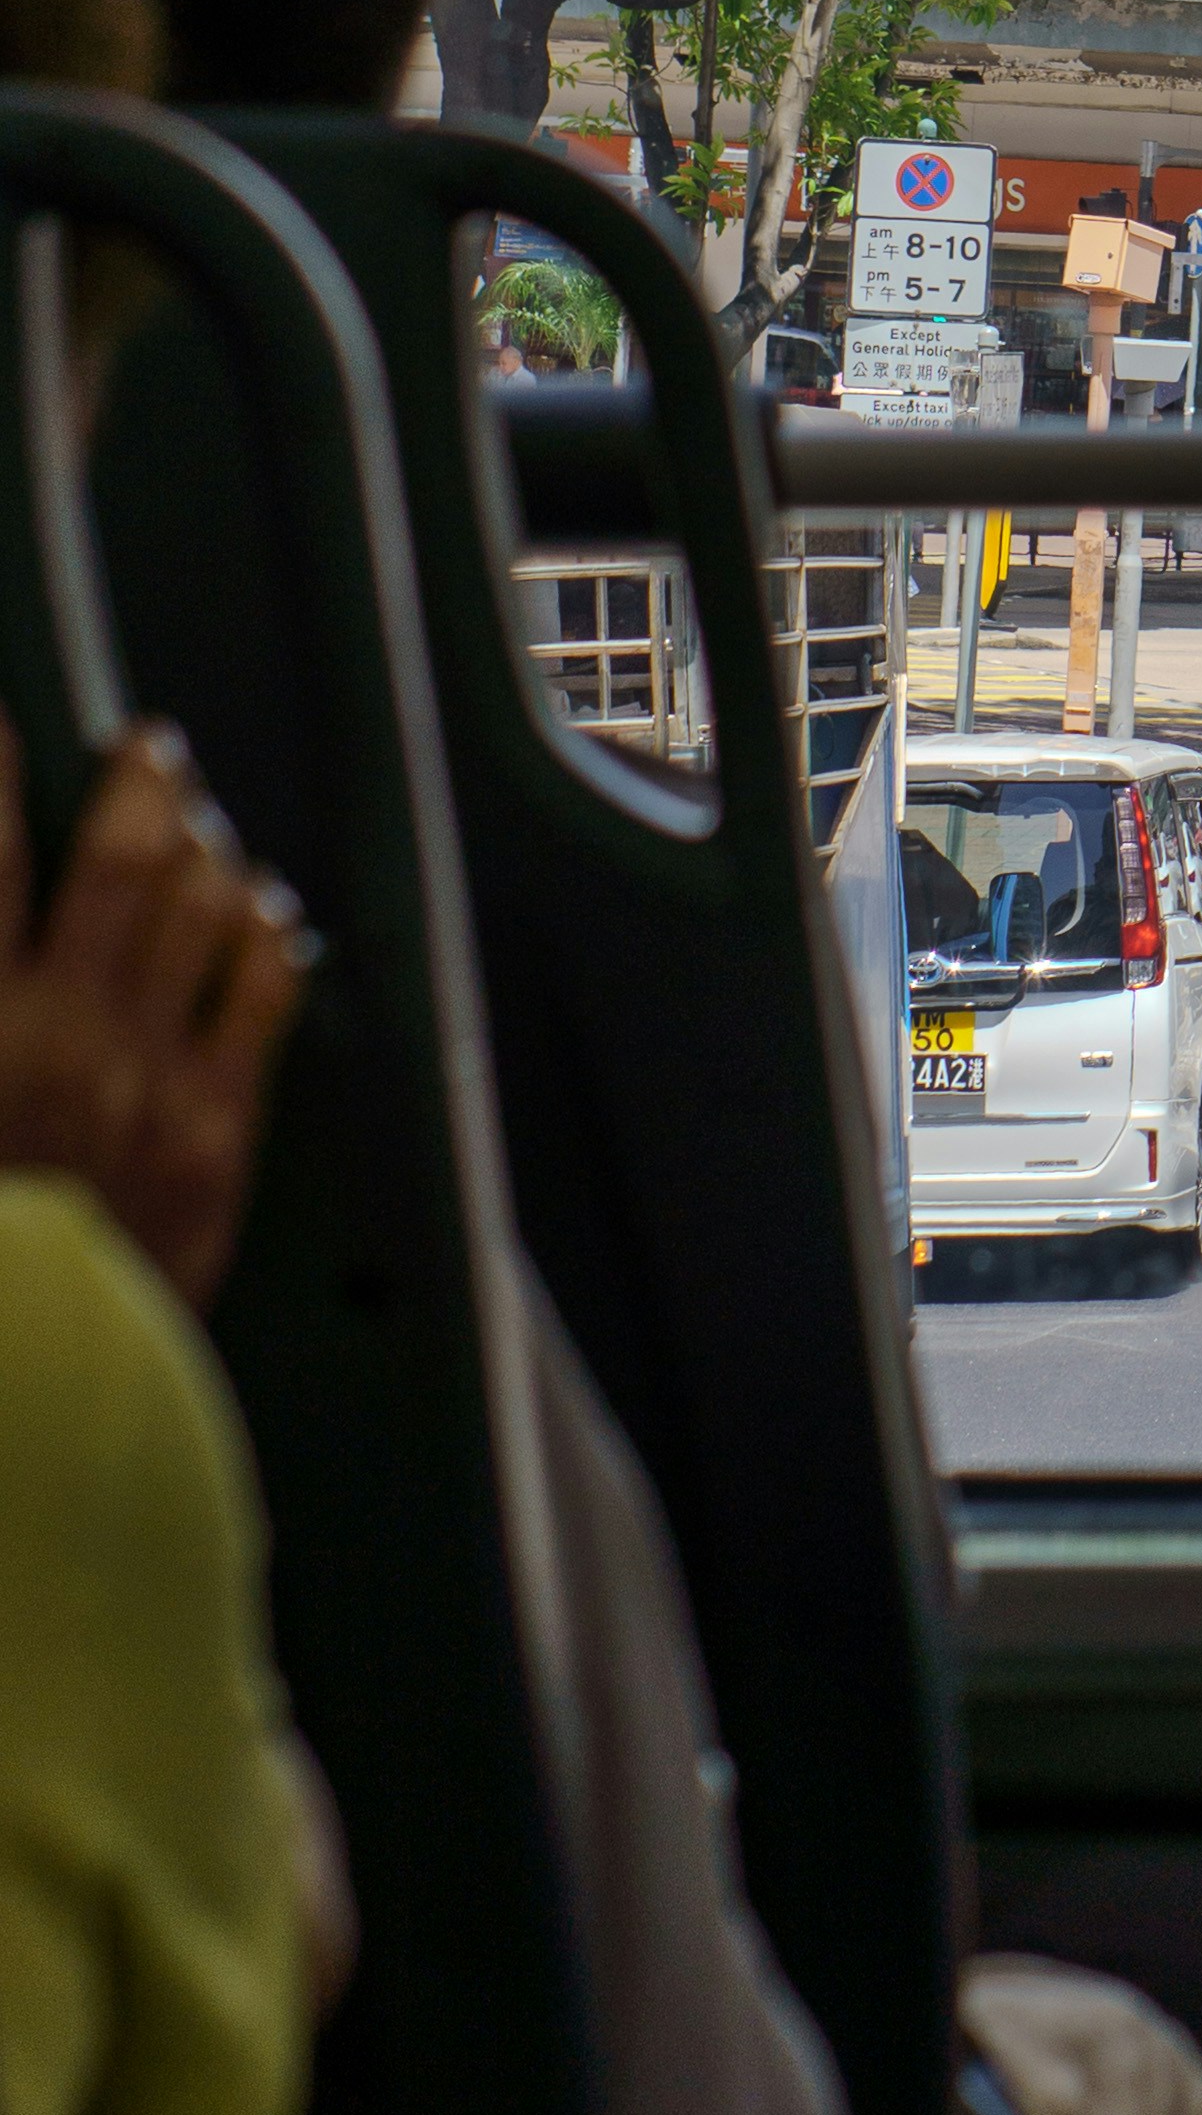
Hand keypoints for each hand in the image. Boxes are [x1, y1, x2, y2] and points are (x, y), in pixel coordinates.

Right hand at [0, 709, 305, 1312]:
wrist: (15, 1390)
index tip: (3, 724)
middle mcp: (63, 1028)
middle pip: (116, 856)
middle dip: (136, 783)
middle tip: (149, 745)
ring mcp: (148, 1075)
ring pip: (200, 910)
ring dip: (204, 848)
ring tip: (202, 815)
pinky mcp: (214, 1132)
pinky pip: (260, 997)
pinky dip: (262, 935)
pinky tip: (263, 910)